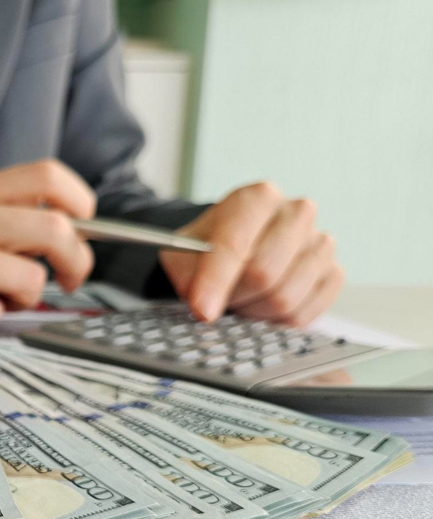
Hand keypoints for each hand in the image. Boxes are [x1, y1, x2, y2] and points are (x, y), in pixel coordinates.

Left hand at [159, 182, 344, 325]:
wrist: (237, 246)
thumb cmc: (209, 247)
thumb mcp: (184, 251)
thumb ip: (188, 273)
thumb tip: (203, 305)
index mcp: (257, 197)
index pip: (235, 243)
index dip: (215, 281)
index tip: (202, 309)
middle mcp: (296, 212)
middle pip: (263, 273)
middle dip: (234, 296)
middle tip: (217, 301)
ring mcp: (320, 242)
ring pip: (285, 297)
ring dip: (254, 310)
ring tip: (240, 299)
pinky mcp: (334, 272)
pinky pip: (305, 313)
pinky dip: (277, 321)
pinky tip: (262, 306)